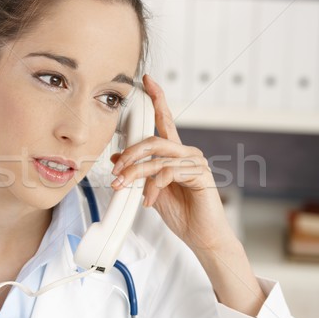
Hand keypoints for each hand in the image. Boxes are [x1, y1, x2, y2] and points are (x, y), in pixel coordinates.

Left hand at [110, 74, 235, 253]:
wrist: (202, 236)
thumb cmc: (182, 213)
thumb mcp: (151, 190)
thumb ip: (139, 173)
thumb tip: (118, 160)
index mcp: (175, 154)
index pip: (165, 120)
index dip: (157, 98)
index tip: (147, 80)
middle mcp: (187, 153)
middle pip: (153, 139)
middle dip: (129, 153)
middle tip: (116, 171)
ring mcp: (195, 162)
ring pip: (157, 157)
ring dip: (135, 173)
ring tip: (124, 187)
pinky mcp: (199, 174)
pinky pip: (168, 172)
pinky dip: (153, 187)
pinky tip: (150, 200)